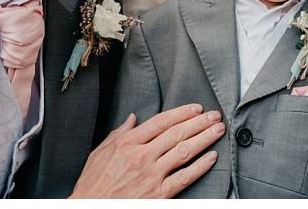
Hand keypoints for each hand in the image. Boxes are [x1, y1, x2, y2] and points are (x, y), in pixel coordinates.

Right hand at [70, 104, 224, 197]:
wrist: (89, 208)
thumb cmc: (93, 183)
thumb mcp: (100, 153)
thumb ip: (118, 134)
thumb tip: (133, 118)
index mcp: (128, 143)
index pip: (161, 122)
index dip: (182, 113)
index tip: (197, 108)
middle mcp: (141, 156)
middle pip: (177, 133)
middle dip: (200, 122)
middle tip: (215, 115)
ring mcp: (151, 175)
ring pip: (184, 151)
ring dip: (205, 138)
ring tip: (218, 130)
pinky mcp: (159, 194)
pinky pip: (184, 177)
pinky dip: (200, 166)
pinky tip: (212, 157)